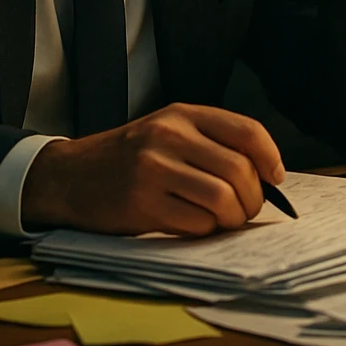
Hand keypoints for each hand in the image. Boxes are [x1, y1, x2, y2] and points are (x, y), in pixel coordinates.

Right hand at [19, 103, 285, 235]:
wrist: (71, 176)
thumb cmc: (128, 158)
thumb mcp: (166, 132)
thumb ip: (210, 143)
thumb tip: (265, 177)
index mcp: (182, 115)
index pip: (246, 131)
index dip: (270, 158)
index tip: (274, 179)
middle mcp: (169, 136)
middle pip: (239, 170)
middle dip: (253, 198)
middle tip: (245, 209)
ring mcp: (154, 169)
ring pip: (223, 199)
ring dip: (233, 218)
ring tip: (224, 221)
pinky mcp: (142, 204)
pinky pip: (197, 223)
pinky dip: (205, 230)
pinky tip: (193, 225)